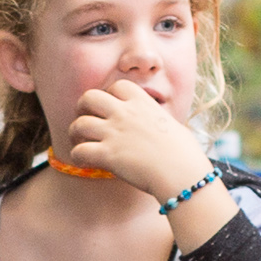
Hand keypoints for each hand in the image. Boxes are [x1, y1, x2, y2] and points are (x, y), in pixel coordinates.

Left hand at [56, 81, 211, 205]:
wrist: (182, 173)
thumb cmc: (185, 154)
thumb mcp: (174, 127)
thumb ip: (159, 121)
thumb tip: (160, 125)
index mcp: (142, 103)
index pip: (117, 86)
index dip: (109, 95)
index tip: (110, 107)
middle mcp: (125, 114)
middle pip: (89, 97)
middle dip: (83, 107)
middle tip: (86, 119)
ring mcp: (114, 133)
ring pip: (79, 124)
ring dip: (75, 132)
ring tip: (78, 141)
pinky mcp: (108, 155)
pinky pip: (80, 151)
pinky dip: (77, 156)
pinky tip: (83, 161)